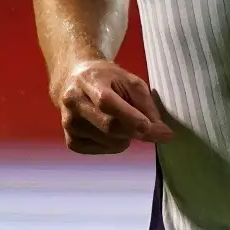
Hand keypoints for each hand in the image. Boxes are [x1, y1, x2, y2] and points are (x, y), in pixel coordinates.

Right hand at [52, 59, 173, 154]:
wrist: (73, 81)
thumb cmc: (106, 79)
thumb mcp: (129, 80)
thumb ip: (145, 103)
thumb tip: (160, 130)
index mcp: (89, 81)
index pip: (106, 102)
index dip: (129, 116)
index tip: (149, 127)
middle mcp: (74, 103)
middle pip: (109, 126)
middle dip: (136, 131)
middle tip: (154, 130)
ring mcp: (69, 123)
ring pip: (109, 141)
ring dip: (127, 137)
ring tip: (125, 122)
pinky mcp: (71, 140)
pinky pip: (102, 150)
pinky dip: (115, 145)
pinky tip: (112, 132)